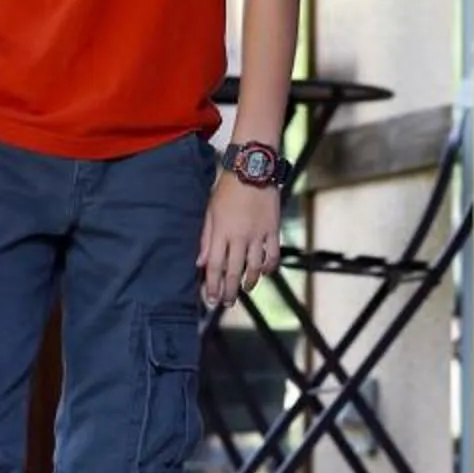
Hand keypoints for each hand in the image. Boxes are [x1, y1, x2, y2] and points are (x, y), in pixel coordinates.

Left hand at [198, 174, 281, 309]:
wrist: (252, 168)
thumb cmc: (227, 188)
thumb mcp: (210, 211)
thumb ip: (206, 238)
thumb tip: (200, 262)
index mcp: (221, 232)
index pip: (215, 266)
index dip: (212, 285)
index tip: (210, 299)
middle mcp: (240, 237)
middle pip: (234, 272)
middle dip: (229, 291)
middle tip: (226, 303)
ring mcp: (258, 235)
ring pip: (255, 268)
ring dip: (249, 283)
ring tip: (244, 290)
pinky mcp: (273, 230)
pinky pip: (273, 255)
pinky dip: (269, 267)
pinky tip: (265, 273)